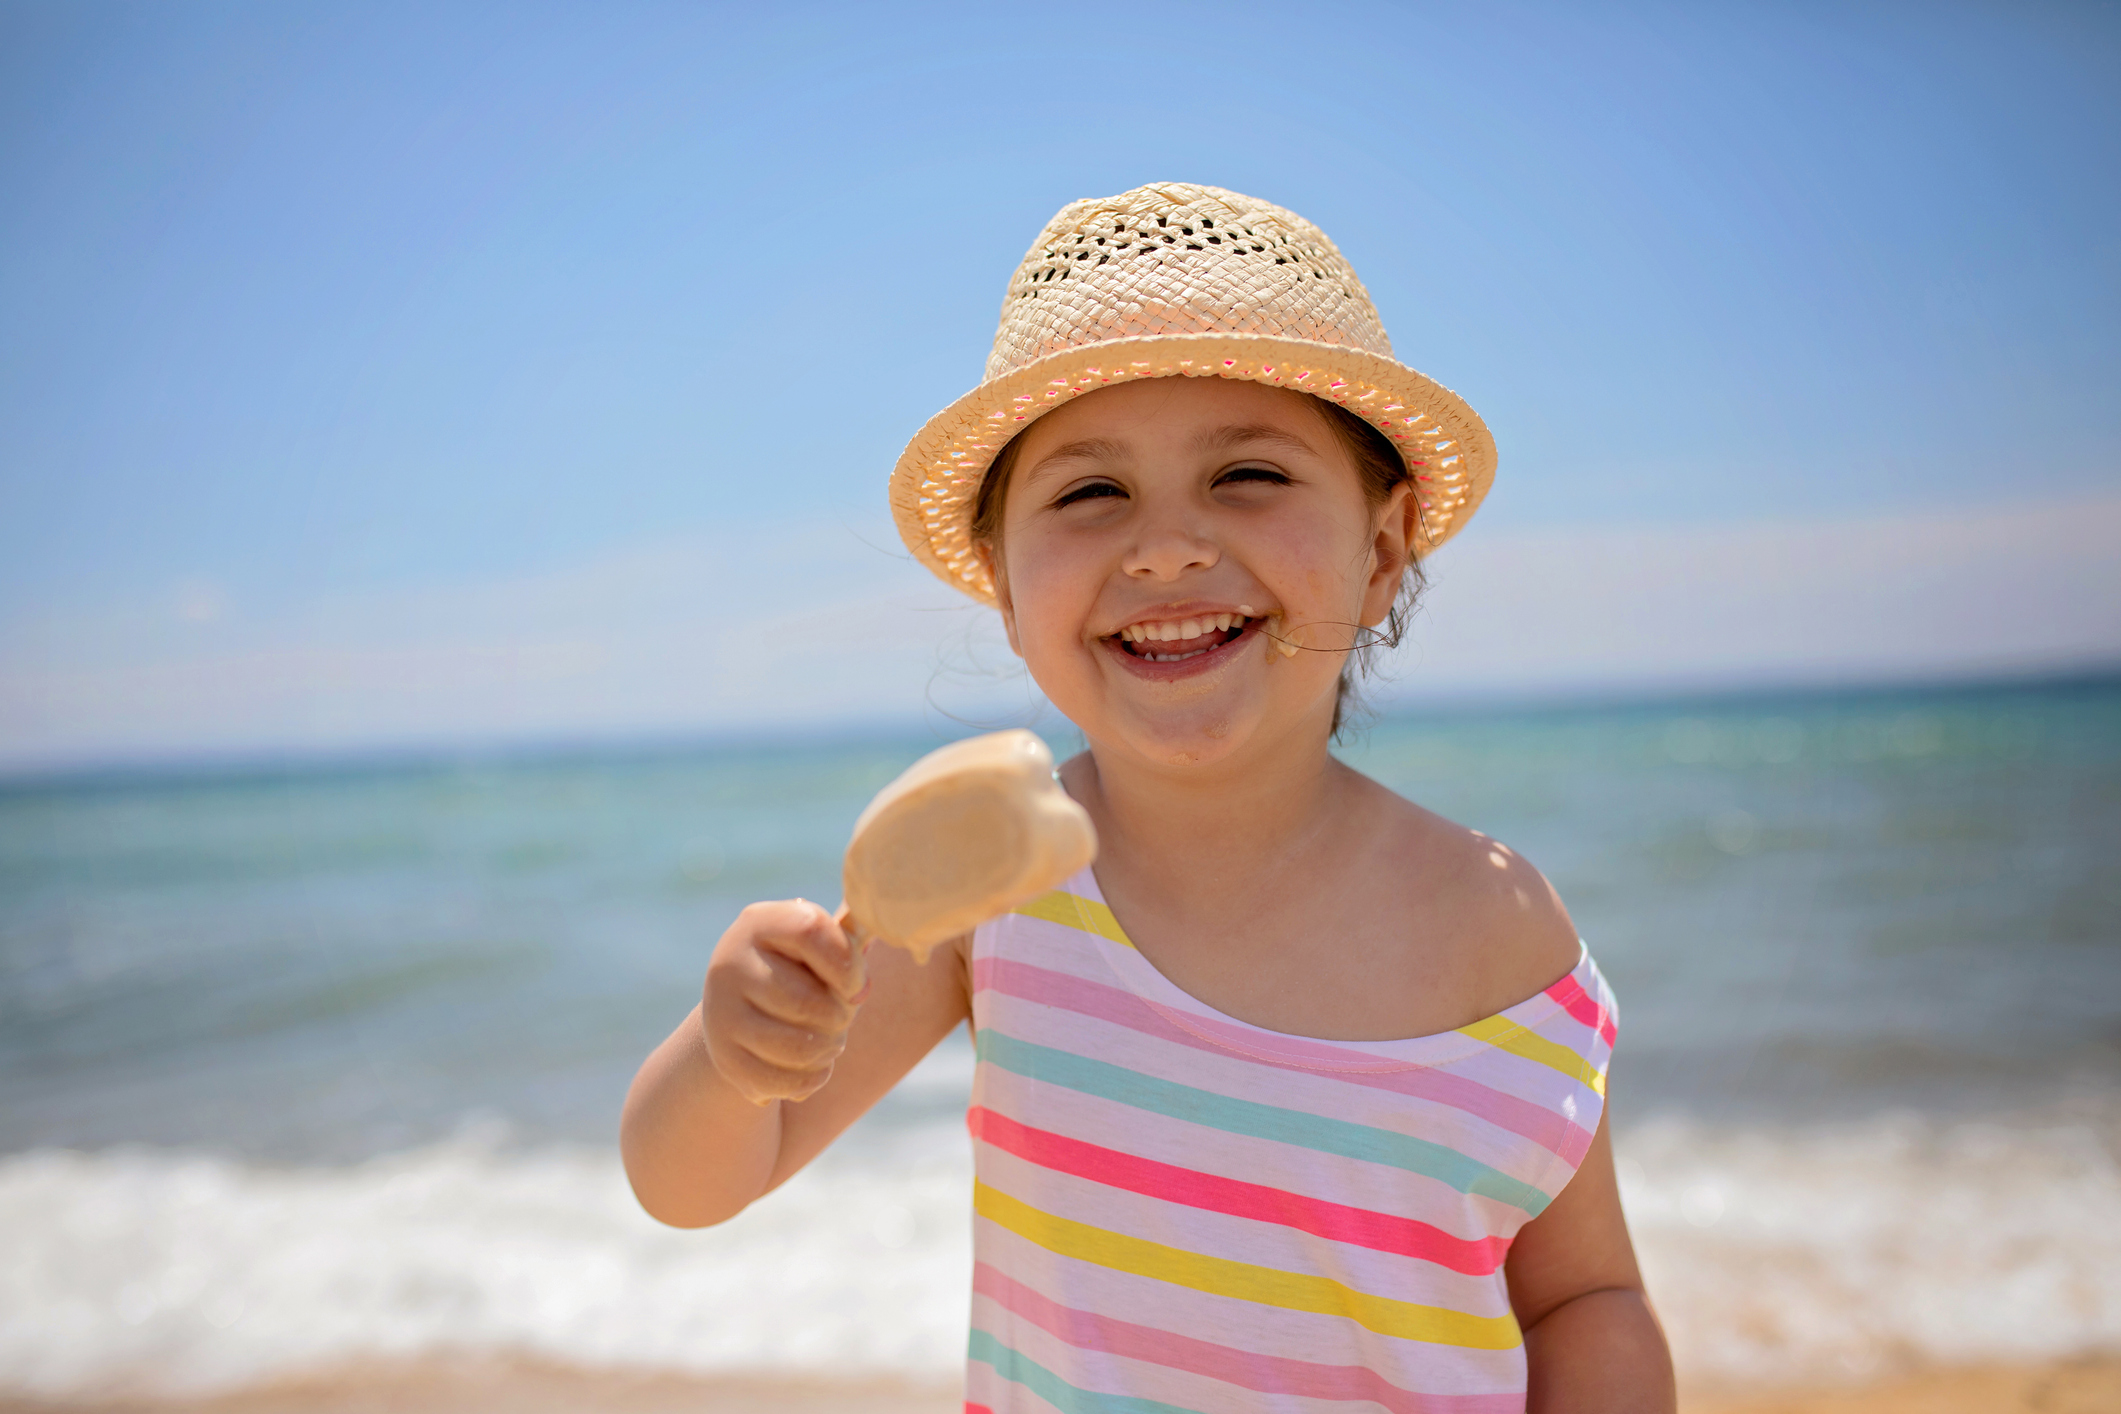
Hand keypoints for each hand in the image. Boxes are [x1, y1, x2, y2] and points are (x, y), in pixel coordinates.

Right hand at [701, 899, 869, 1105]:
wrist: (742, 1008)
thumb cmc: (800, 969)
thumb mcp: (819, 945)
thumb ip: (848, 943)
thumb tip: (869, 949)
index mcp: (760, 922)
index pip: (810, 931)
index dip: (847, 964)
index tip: (858, 987)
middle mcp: (730, 962)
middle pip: (807, 1002)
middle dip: (840, 1017)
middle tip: (841, 1018)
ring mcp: (721, 1012)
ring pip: (798, 1048)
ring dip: (829, 1050)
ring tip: (832, 1042)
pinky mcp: (723, 1057)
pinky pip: (782, 1082)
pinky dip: (812, 1080)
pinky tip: (816, 1066)